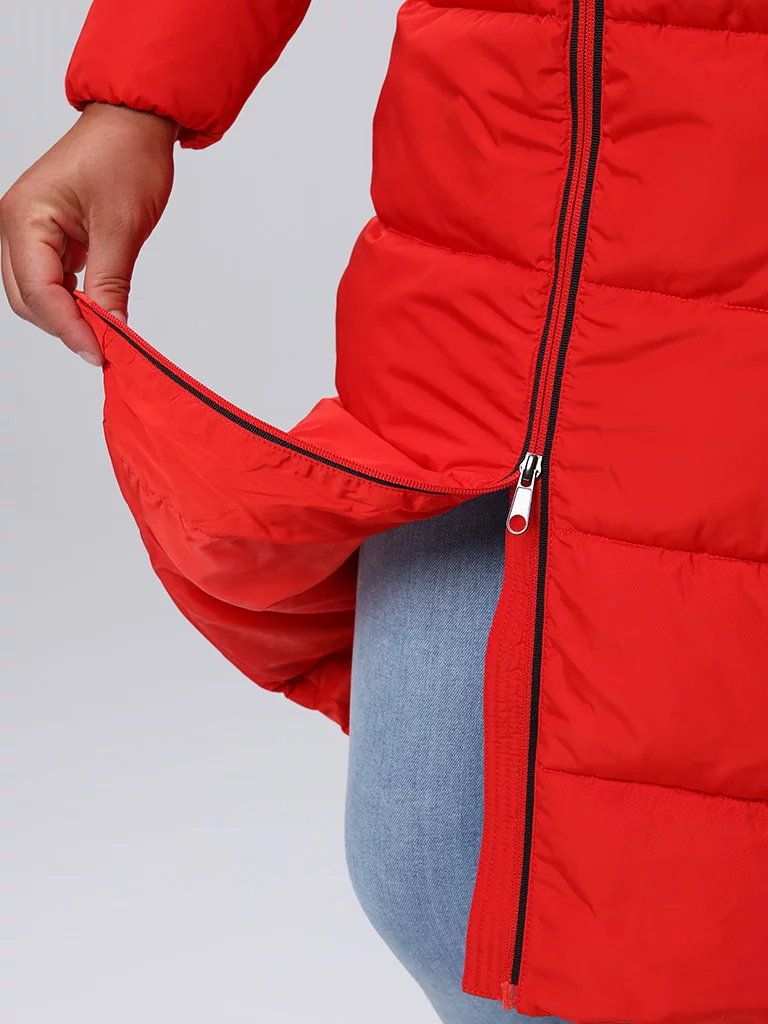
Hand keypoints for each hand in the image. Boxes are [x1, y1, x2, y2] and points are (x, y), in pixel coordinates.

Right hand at [0, 102, 176, 364]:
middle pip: (27, 299)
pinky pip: (51, 279)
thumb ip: (111, 284)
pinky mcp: (47, 234)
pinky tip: (99, 310)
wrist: (134, 121)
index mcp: (25, 217)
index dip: (70, 328)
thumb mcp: (122, 227)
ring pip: (36, 294)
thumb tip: (111, 330)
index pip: (39, 292)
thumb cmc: (126, 155)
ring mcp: (29, 230)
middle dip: (65, 327)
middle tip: (106, 349)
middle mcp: (16, 224)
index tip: (101, 353)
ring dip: (68, 316)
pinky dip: (73, 299)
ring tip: (105, 333)